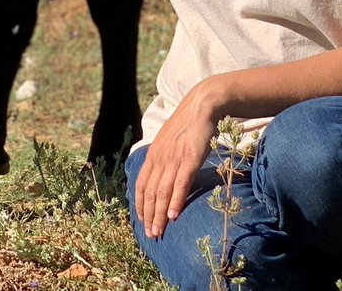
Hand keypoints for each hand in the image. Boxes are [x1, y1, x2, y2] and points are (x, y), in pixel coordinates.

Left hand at [134, 82, 218, 238]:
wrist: (202, 105)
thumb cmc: (187, 125)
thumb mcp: (169, 142)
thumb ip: (164, 158)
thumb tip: (161, 175)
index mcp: (154, 154)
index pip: (141, 184)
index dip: (140, 204)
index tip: (141, 221)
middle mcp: (160, 158)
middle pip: (150, 192)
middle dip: (148, 215)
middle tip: (149, 235)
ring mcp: (174, 159)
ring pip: (162, 192)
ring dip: (159, 214)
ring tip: (158, 231)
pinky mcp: (190, 159)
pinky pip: (180, 183)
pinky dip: (175, 201)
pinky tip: (173, 215)